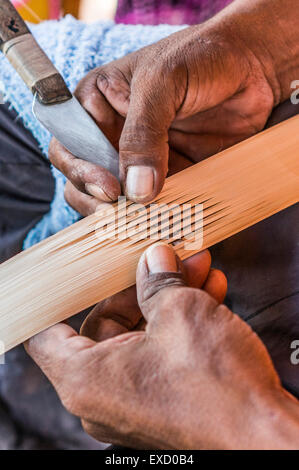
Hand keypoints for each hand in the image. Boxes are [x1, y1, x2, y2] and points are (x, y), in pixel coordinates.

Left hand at [26, 244, 298, 448]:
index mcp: (86, 379)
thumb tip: (154, 259)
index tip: (76, 273)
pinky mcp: (163, 403)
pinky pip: (159, 354)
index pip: (45, 334)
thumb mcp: (182, 312)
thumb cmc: (217, 384)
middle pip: (104, 325)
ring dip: (168, 299)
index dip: (56, 298)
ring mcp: (134, 402)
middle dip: (141, 286)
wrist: (266, 437)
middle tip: (168, 260)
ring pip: (139, 336)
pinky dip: (178, 324)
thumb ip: (157, 281)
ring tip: (199, 271)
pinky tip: (209, 294)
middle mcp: (103, 397)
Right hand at [49, 1, 281, 214]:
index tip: (108, 188)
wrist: (253, 66)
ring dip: (123, 214)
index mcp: (96, 103)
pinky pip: (152, 202)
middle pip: (85, 178)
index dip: (79, 169)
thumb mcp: (163, 83)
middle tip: (120, 211)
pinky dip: (154, 216)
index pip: (68, 144)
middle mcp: (112, 134)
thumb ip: (143, 134)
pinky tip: (162, 222)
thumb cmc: (201, 57)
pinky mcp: (166, 174)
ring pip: (115, 198)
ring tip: (141, 222)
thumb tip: (135, 189)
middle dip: (97, 199)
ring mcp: (138, 158)